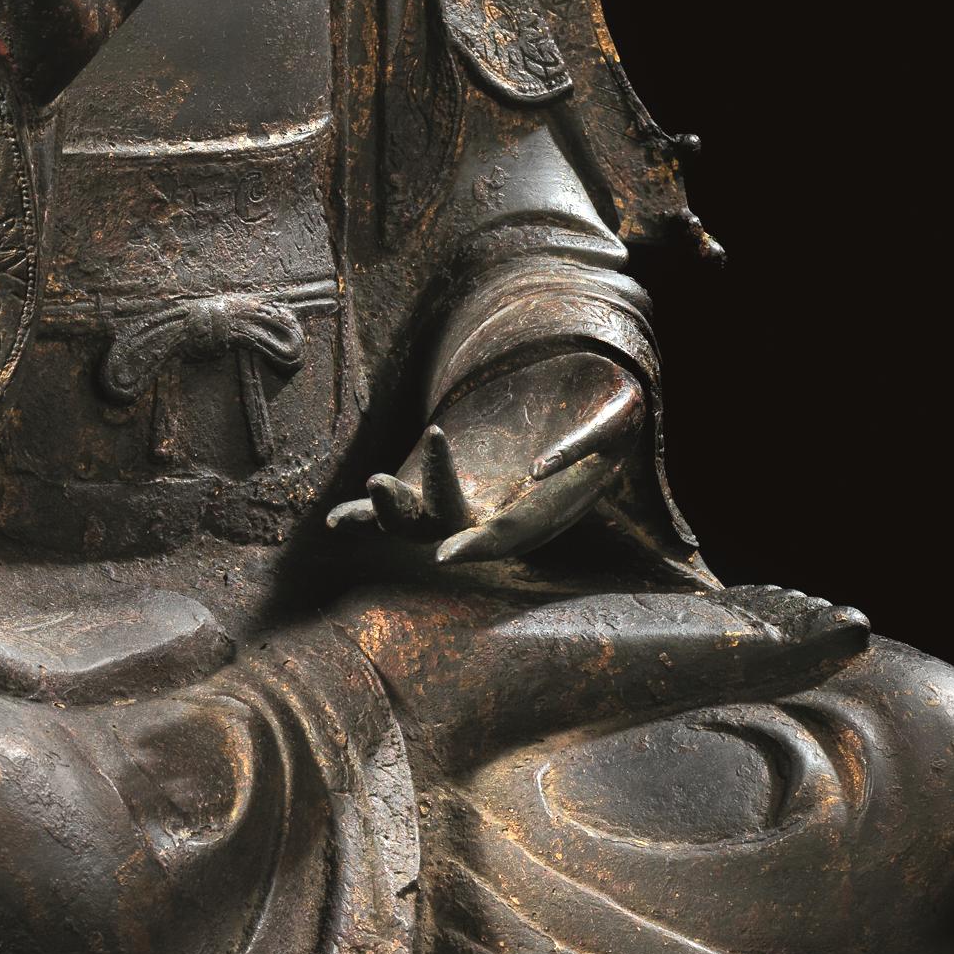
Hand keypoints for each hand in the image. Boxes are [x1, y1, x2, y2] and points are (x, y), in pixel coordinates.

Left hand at [330, 348, 645, 564]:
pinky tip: (334, 522)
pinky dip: (369, 516)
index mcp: (543, 511)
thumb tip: (539, 470)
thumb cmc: (608, 406)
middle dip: (415, 513)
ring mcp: (470, 502)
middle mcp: (501, 516)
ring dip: (386, 513)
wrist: (590, 399)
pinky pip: (404, 508)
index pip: (506, 537)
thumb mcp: (619, 413)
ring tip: (360, 492)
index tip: (445, 555)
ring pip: (421, 523)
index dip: (477, 546)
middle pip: (452, 527)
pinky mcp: (448, 483)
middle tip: (379, 482)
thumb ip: (588, 440)